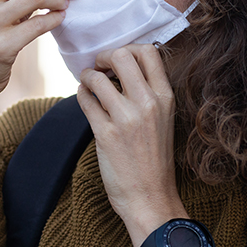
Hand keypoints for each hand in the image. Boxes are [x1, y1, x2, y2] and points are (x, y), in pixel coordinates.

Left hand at [77, 45, 186, 241]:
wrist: (151, 197)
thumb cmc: (155, 159)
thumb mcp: (163, 119)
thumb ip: (149, 92)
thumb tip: (123, 66)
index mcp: (165, 97)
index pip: (148, 51)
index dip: (127, 48)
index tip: (117, 61)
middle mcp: (148, 103)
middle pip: (121, 55)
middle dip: (103, 57)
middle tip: (98, 68)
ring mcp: (126, 118)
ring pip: (97, 77)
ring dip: (87, 76)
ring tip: (87, 84)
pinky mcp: (106, 134)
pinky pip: (85, 100)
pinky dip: (80, 94)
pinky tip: (84, 99)